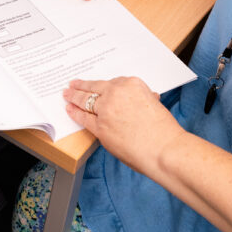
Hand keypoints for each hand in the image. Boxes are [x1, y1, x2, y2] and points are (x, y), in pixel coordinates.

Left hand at [64, 77, 181, 174]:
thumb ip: (143, 100)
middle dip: (82, 85)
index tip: (97, 84)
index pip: (113, 82)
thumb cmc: (163, 131)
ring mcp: (106, 109)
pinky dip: (74, 112)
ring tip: (67, 93)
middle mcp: (116, 93)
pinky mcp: (100, 127)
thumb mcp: (154, 105)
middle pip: (95, 87)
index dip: (103, 86)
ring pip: (85, 100)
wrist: (164, 149)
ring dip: (74, 96)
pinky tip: (70, 109)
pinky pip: (83, 117)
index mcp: (132, 84)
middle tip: (74, 84)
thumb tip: (141, 101)